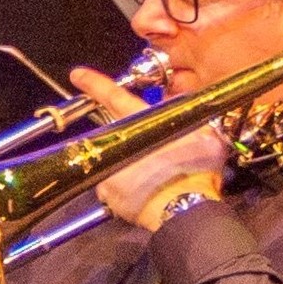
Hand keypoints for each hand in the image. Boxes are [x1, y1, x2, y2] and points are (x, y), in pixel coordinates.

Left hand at [74, 67, 226, 229]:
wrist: (184, 208)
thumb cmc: (195, 169)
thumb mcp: (205, 133)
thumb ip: (189, 117)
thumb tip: (181, 107)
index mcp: (141, 122)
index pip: (113, 95)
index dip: (95, 83)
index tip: (78, 75)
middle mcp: (117, 142)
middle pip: (113, 129)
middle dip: (126, 135)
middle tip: (148, 149)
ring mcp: (108, 169)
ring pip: (114, 158)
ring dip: (129, 163)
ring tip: (155, 177)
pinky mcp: (107, 194)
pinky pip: (114, 185)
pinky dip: (127, 187)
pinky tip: (146, 192)